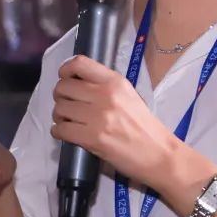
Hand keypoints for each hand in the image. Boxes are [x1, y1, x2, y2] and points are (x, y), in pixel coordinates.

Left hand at [50, 55, 180, 189]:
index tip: (65, 78)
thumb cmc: (144, 126)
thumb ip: (105, 86)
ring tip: (68, 121)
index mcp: (115, 81)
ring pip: (59, 109)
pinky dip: (58, 132)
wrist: (158, 153)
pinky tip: (66, 133)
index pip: (79, 63)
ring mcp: (97, 117)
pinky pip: (60, 130)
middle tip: (67, 105)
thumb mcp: (129, 95)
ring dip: (59, 116)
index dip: (65, 70)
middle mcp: (104, 94)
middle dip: (60, 97)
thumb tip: (78, 83)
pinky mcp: (91, 138)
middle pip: (63, 87)